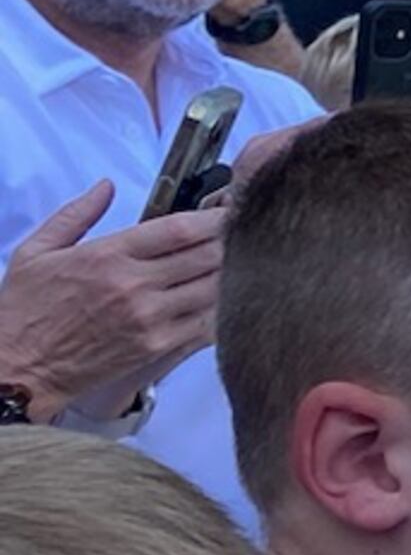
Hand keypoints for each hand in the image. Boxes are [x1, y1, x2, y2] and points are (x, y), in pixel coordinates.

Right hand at [0, 182, 229, 414]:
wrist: (18, 368)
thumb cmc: (24, 310)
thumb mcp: (37, 251)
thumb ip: (76, 214)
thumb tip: (106, 186)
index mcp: (108, 255)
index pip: (180, 230)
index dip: (215, 217)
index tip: (230, 211)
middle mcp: (135, 285)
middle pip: (207, 256)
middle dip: (231, 242)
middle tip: (245, 235)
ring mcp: (150, 318)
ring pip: (214, 288)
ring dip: (233, 274)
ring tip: (243, 264)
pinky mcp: (156, 347)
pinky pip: (207, 324)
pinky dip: (223, 309)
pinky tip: (229, 300)